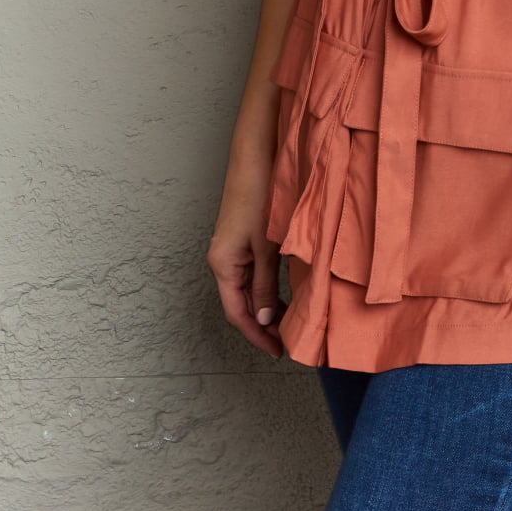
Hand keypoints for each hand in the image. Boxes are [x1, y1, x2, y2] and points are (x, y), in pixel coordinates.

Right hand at [207, 166, 286, 358]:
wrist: (254, 159)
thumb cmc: (258, 197)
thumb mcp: (266, 247)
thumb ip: (265, 285)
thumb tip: (265, 320)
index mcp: (223, 265)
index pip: (237, 313)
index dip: (257, 335)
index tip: (277, 350)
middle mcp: (222, 260)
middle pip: (240, 304)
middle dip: (262, 325)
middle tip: (287, 340)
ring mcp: (231, 250)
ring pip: (247, 289)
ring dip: (265, 307)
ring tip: (289, 322)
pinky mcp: (241, 240)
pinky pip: (251, 273)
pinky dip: (265, 287)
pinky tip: (283, 292)